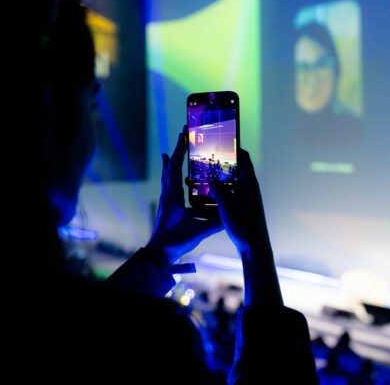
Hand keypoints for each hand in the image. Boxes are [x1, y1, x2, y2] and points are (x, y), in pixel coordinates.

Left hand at [146, 128, 222, 262]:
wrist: (158, 253)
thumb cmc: (174, 242)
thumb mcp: (197, 232)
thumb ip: (213, 224)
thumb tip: (230, 216)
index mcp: (173, 197)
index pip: (176, 168)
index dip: (179, 151)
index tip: (183, 136)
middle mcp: (168, 195)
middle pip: (170, 167)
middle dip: (177, 151)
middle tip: (182, 136)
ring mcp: (166, 199)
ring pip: (167, 175)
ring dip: (172, 161)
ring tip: (174, 150)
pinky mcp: (166, 205)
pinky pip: (167, 184)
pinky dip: (169, 173)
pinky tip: (170, 172)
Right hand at [210, 149, 281, 306]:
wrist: (254, 248)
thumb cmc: (244, 225)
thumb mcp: (227, 205)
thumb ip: (218, 189)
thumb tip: (212, 180)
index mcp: (249, 183)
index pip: (244, 158)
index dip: (234, 148)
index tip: (222, 142)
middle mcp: (250, 189)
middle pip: (235, 170)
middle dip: (221, 166)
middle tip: (206, 161)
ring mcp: (247, 200)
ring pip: (231, 185)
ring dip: (218, 182)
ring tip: (202, 180)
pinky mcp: (243, 210)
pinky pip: (229, 197)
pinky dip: (219, 195)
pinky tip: (206, 199)